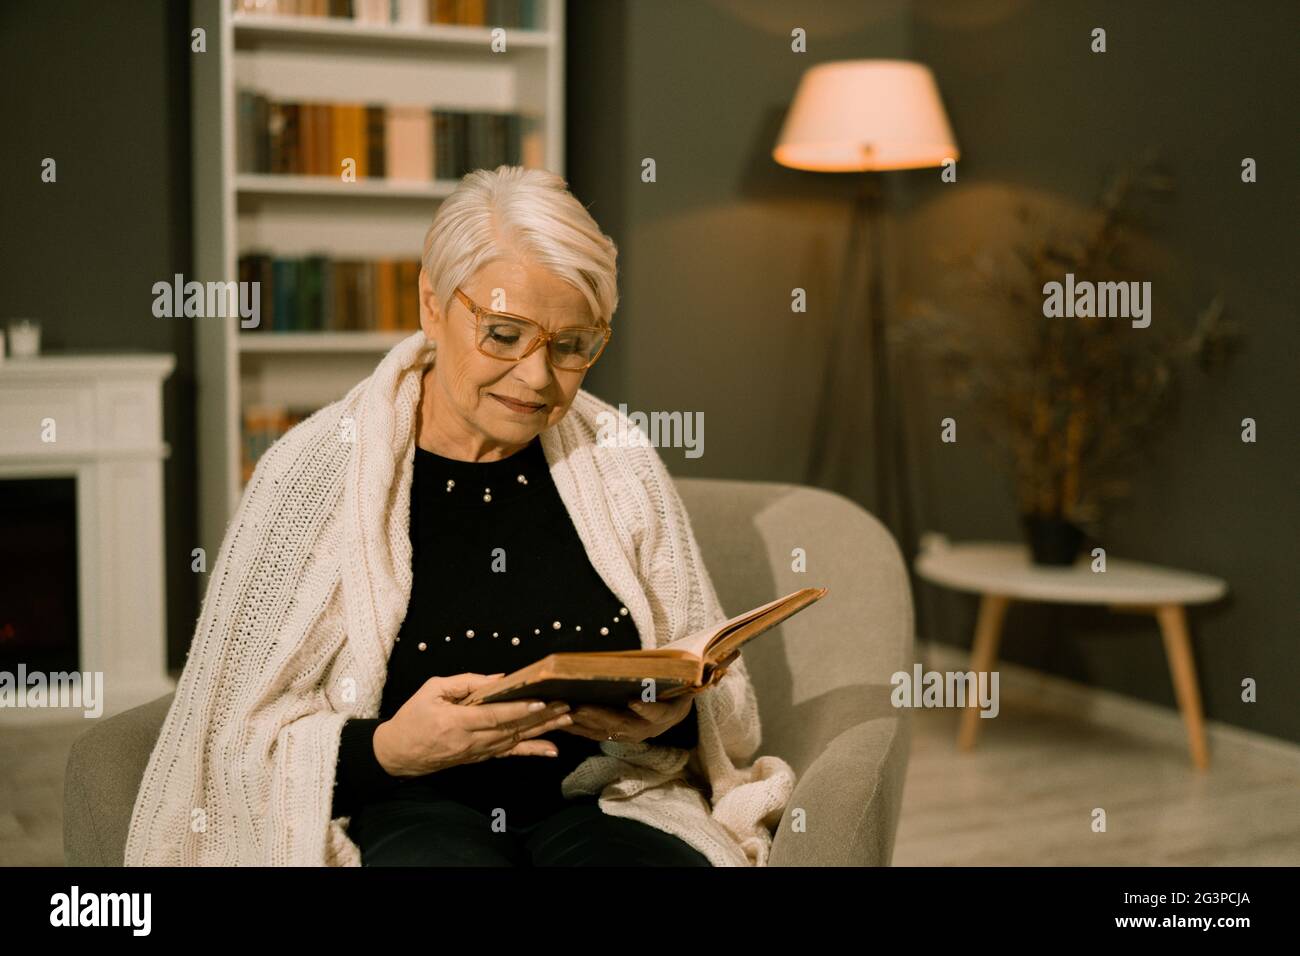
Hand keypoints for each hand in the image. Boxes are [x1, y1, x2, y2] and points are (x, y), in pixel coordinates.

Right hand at [373, 672, 572, 776]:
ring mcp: (476, 752)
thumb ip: (465, 683)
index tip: (540, 703)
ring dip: (542, 731)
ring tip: (566, 720)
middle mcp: (469, 741)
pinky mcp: (479, 758)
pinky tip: (551, 751)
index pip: (493, 716)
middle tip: (566, 707)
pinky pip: (509, 754)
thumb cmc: (413, 717)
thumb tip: (498, 678)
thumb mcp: (432, 689)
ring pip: (515, 741)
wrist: (398, 753)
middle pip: (511, 729)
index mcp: (455, 722)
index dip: (518, 710)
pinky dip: (532, 752)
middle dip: (541, 718)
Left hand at [557, 652, 739, 743]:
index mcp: (668, 715)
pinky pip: (591, 734)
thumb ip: (711, 668)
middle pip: (623, 726)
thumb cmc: (677, 685)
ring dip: (583, 724)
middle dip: (601, 717)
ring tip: (565, 711)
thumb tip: (732, 655)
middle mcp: (648, 729)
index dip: (646, 710)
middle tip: (582, 706)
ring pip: (603, 733)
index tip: (634, 701)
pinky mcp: (612, 735)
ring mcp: (629, 734)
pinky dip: (575, 727)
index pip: (658, 714)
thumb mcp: (694, 676)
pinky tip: (558, 717)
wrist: (672, 705)